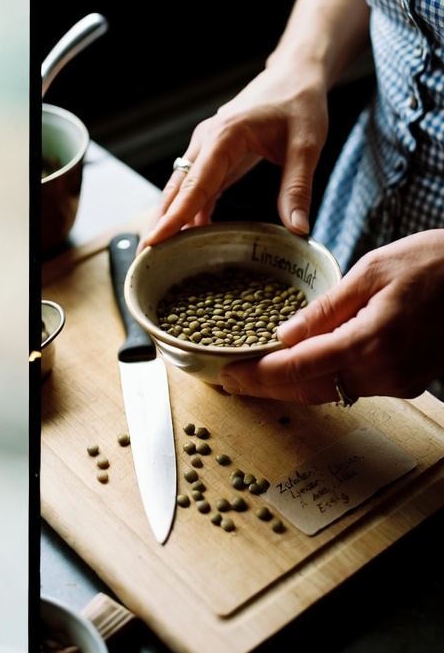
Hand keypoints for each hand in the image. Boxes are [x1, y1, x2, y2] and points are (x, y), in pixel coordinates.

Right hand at [140, 61, 329, 248]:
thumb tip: (298, 230)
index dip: (175, 216)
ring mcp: (207, 147)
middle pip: (177, 187)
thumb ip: (298, 188)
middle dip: (161, 221)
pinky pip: (196, 186)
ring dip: (171, 217)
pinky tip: (190, 235)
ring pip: (181, 187)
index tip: (155, 240)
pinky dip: (190, 209)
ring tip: (162, 254)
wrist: (295, 75)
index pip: (194, 183)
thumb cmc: (300, 104)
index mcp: (225, 136)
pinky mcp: (215, 154)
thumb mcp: (306, 145)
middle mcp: (207, 140)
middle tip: (148, 257)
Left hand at [218, 232, 443, 402]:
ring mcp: (400, 381)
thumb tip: (284, 335)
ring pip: (333, 391)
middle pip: (312, 388)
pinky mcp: (407, 381)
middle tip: (231, 382)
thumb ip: (326, 308)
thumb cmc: (431, 261)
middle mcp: (386, 371)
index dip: (260, 375)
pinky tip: (300, 367)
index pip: (302, 367)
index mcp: (372, 340)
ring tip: (256, 374)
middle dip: (269, 387)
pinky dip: (325, 379)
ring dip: (294, 385)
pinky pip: (355, 386)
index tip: (229, 376)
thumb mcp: (371, 270)